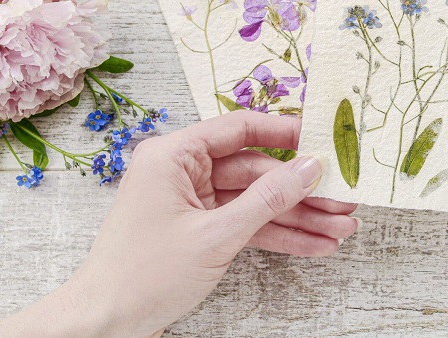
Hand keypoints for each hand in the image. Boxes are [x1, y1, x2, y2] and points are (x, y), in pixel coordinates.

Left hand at [0, 111, 358, 337]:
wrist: (104, 324)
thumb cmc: (144, 274)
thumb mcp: (215, 235)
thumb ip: (268, 199)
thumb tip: (311, 168)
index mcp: (174, 155)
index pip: (239, 129)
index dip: (284, 133)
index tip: (322, 140)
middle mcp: (184, 172)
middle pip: (257, 172)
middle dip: (301, 193)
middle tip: (343, 201)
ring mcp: (193, 202)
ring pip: (257, 202)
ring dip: (298, 218)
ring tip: (340, 230)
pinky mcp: (200, 229)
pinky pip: (247, 224)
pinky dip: (278, 235)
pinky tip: (315, 244)